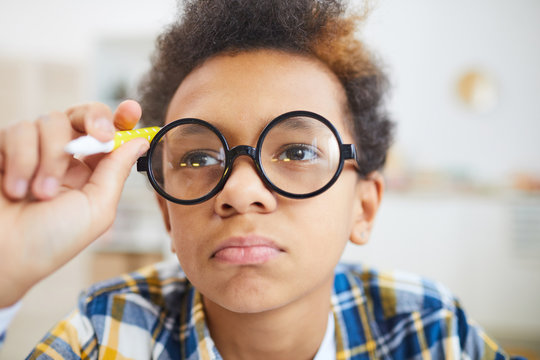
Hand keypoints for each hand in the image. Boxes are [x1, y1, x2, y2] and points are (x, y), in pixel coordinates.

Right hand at [0, 100, 149, 307]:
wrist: (2, 256)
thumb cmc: (51, 241)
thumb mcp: (97, 208)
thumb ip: (116, 171)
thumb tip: (139, 141)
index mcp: (89, 172)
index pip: (107, 135)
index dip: (121, 118)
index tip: (132, 110)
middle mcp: (61, 156)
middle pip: (81, 114)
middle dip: (95, 119)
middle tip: (100, 135)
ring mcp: (30, 149)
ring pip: (50, 121)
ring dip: (51, 159)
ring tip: (41, 195)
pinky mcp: (1, 148)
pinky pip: (17, 130)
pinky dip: (21, 160)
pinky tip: (16, 190)